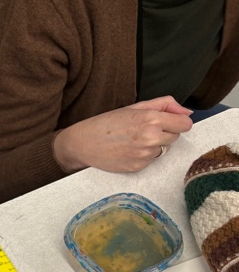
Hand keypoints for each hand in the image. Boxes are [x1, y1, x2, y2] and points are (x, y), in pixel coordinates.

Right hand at [53, 96, 192, 173]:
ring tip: (133, 141)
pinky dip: (143, 155)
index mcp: (151, 119)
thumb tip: (187, 112)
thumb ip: (164, 105)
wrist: (83, 143)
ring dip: (154, 145)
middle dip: (165, 133)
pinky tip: (128, 151)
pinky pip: (151, 160)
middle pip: (176, 137)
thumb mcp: (135, 107)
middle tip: (144, 130)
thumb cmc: (107, 123)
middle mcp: (151, 138)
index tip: (168, 122)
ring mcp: (145, 154)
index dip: (178, 122)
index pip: (185, 124)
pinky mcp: (138, 167)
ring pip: (163, 150)